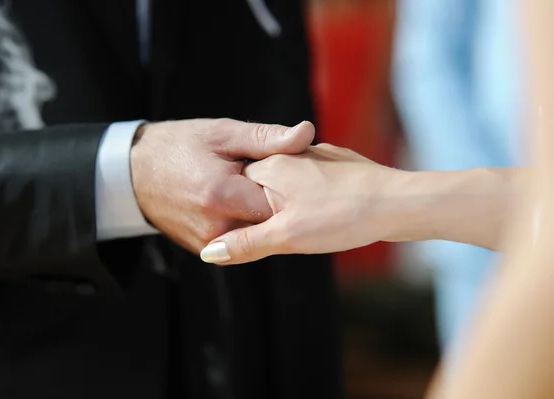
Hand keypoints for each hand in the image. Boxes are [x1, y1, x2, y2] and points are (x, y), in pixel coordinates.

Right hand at [130, 118, 314, 252]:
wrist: (134, 174)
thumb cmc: (179, 146)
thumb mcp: (223, 133)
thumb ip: (267, 138)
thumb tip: (306, 133)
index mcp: (221, 195)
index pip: (280, 202)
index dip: (291, 185)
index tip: (292, 171)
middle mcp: (215, 227)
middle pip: (269, 223)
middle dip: (278, 202)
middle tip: (275, 179)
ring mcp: (208, 243)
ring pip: (255, 233)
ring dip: (261, 214)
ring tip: (252, 188)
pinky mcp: (203, 250)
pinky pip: (239, 239)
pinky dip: (244, 222)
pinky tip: (238, 202)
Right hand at [199, 144, 402, 263]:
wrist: (400, 201)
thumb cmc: (343, 216)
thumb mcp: (287, 235)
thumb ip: (246, 243)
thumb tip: (209, 253)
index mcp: (270, 168)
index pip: (233, 189)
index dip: (237, 216)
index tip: (252, 237)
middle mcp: (289, 157)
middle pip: (258, 186)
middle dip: (262, 211)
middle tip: (287, 234)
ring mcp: (315, 158)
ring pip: (286, 185)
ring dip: (288, 206)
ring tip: (313, 225)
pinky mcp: (336, 166)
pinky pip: (310, 184)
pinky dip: (311, 201)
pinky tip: (328, 215)